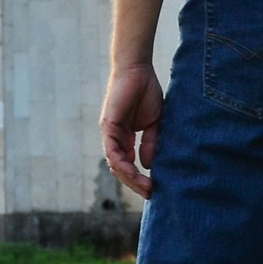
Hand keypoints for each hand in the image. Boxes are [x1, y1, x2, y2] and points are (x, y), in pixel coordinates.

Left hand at [100, 62, 162, 195]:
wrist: (138, 70)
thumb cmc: (146, 92)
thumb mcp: (154, 123)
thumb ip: (150, 143)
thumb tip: (149, 166)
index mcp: (125, 138)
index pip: (129, 165)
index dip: (140, 178)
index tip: (155, 189)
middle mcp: (115, 139)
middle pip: (121, 169)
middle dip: (135, 183)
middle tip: (151, 193)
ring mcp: (110, 134)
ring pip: (115, 164)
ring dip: (129, 178)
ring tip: (145, 186)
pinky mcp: (107, 127)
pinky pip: (112, 151)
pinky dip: (121, 163)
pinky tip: (133, 172)